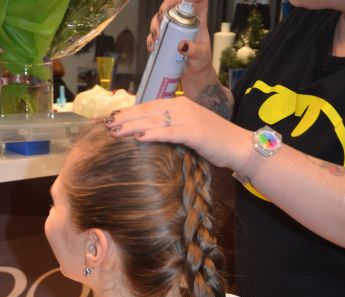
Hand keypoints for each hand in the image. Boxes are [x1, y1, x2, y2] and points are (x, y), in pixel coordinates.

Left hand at [105, 97, 250, 170]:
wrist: (237, 145)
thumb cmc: (214, 142)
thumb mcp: (189, 131)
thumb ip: (172, 129)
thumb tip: (151, 135)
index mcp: (180, 104)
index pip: (149, 106)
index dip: (130, 112)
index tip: (113, 118)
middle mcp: (182, 107)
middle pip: (147, 111)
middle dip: (126, 118)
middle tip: (107, 124)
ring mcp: (188, 118)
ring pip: (154, 120)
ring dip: (133, 126)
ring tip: (115, 131)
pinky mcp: (193, 132)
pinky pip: (168, 132)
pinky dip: (153, 134)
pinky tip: (139, 138)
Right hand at [147, 0, 212, 83]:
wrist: (194, 76)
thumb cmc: (201, 62)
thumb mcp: (200, 56)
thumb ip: (193, 51)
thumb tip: (182, 45)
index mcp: (198, 19)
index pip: (198, 1)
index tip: (185, 0)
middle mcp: (184, 21)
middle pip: (173, 5)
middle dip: (165, 7)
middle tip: (161, 15)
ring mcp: (173, 30)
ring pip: (162, 18)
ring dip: (155, 23)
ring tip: (156, 36)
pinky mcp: (165, 40)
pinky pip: (155, 35)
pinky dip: (151, 39)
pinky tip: (152, 47)